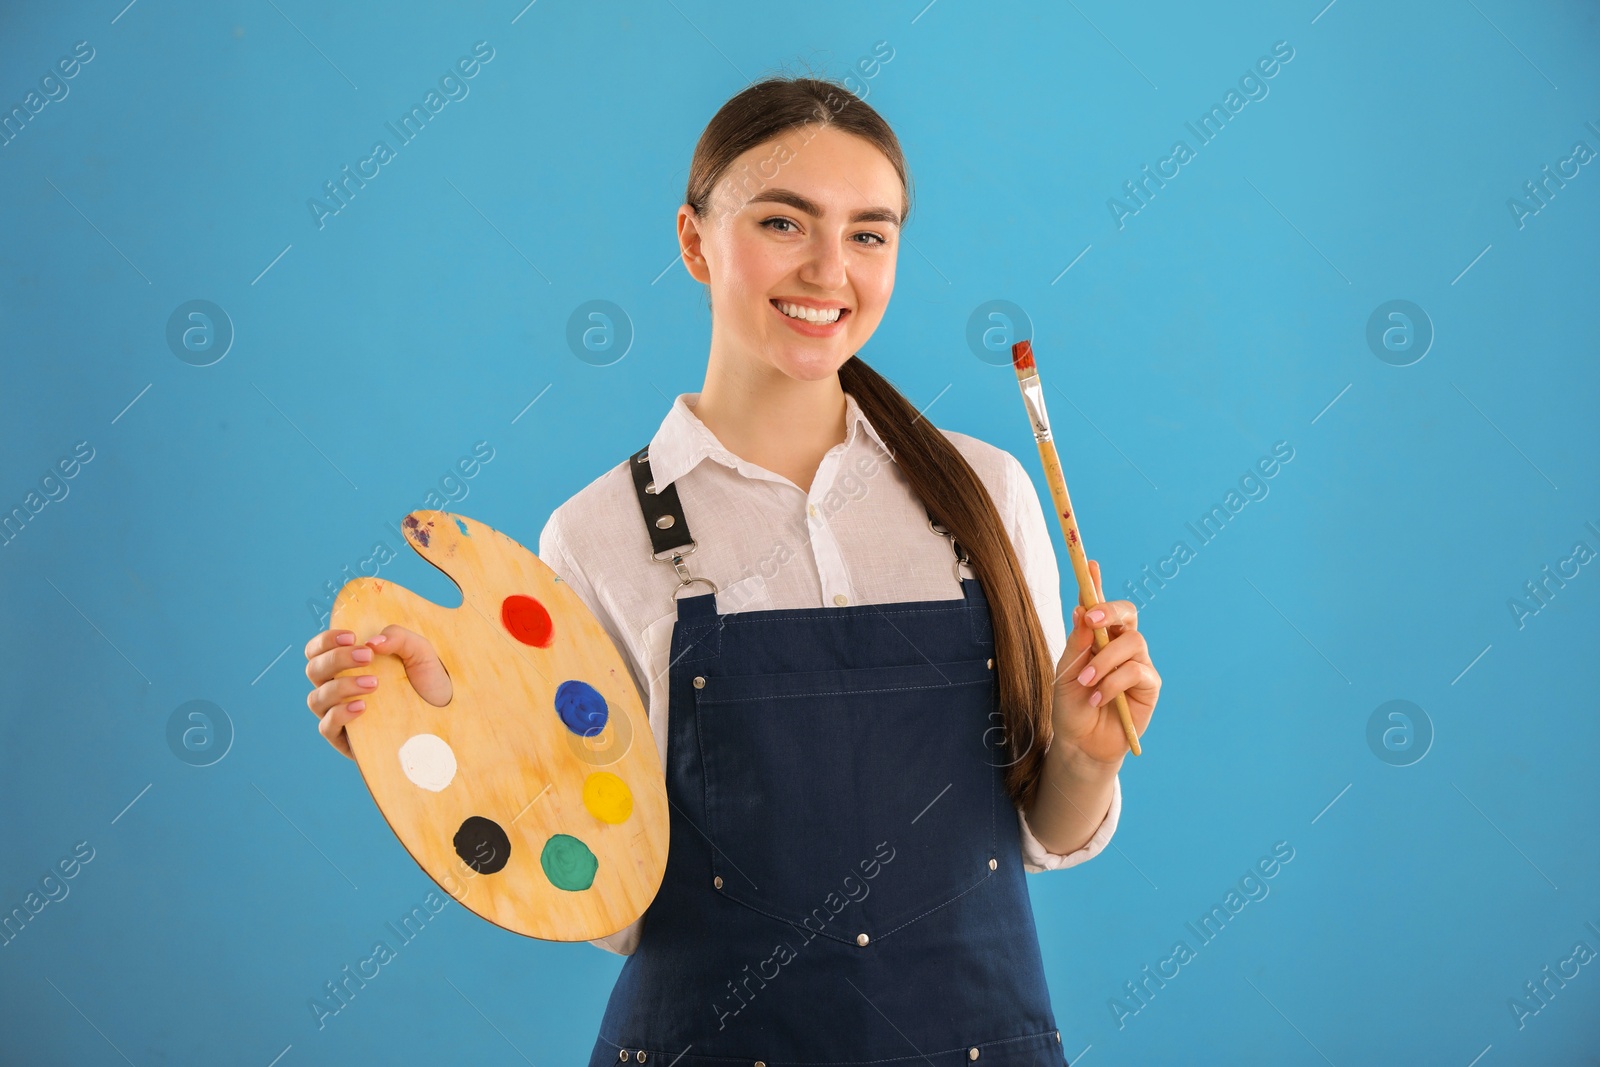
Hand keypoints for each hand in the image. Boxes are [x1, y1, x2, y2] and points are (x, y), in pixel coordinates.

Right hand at [303, 625, 452, 758]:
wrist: (444, 715)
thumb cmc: (427, 681)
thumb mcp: (419, 653)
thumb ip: (398, 638)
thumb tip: (373, 642)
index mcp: (347, 666)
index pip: (317, 651)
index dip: (325, 641)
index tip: (352, 636)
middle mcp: (337, 688)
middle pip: (313, 670)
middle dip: (336, 659)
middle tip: (367, 656)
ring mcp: (338, 714)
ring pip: (316, 698)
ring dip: (341, 687)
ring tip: (374, 683)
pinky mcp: (345, 738)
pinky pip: (326, 726)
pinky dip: (340, 714)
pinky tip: (363, 707)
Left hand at [1050, 559, 1159, 767]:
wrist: (1080, 743)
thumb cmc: (1071, 706)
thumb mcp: (1065, 673)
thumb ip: (1076, 643)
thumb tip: (1082, 611)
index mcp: (1098, 637)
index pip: (1100, 605)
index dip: (1096, 583)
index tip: (1088, 563)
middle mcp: (1120, 645)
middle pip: (1128, 613)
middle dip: (1111, 609)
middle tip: (1092, 619)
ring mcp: (1138, 663)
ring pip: (1132, 642)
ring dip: (1105, 660)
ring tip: (1086, 682)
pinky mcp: (1149, 685)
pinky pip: (1137, 671)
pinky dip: (1113, 683)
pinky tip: (1099, 698)